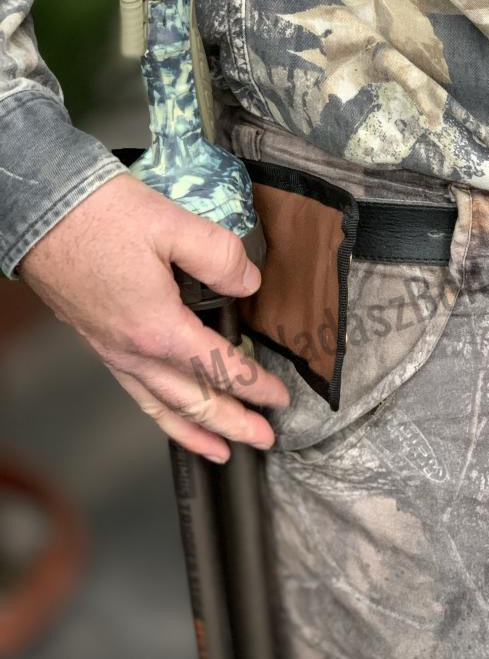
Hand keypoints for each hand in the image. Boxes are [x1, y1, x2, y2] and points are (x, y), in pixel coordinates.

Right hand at [20, 173, 288, 462]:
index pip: (218, 369)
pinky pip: (134, 390)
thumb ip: (220, 257)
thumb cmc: (99, 215)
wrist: (40, 208)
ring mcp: (111, 349)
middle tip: (262, 439)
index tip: (279, 398)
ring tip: (219, 450)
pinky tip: (168, 410)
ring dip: (194, 431)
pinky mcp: (97, 339)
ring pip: (159, 406)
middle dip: (231, 424)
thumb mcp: (172, 224)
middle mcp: (132, 350)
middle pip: (191, 401)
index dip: (253, 386)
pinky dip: (158, 412)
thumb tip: (249, 283)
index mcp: (157, 328)